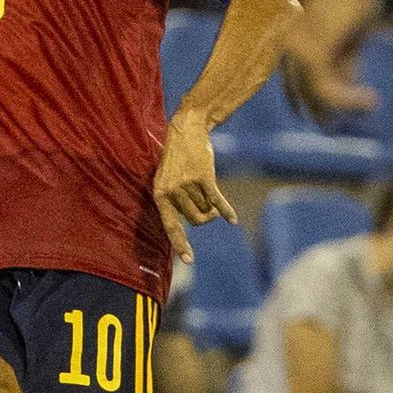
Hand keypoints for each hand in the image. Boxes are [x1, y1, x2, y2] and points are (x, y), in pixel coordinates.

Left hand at [153, 113, 238, 264]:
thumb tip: (196, 222)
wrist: (187, 130)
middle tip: (207, 208)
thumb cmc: (178, 159)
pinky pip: (217, 201)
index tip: (189, 261)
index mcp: (159, 195)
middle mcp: (171, 192)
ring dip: (211, 206)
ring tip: (207, 193)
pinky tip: (233, 220)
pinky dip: (226, 210)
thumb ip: (176, 201)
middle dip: (204, 216)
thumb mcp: (168, 180)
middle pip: (194, 220)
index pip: (170, 226)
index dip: (180, 244)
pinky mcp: (203, 177)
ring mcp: (187, 184)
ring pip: (206, 210)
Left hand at [284, 0, 381, 122]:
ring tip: (371, 103)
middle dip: (327, 112)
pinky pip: (327, 88)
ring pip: (316, 95)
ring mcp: (296, 51)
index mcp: (292, 45)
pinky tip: (369, 98)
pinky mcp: (311, 52)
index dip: (314, 105)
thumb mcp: (349, 37)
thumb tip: (347, 86)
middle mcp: (287, 49)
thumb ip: (344, 61)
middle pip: (303, 94)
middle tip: (356, 114)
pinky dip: (348, 97)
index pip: (295, 86)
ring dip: (345, 104)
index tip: (332, 121)